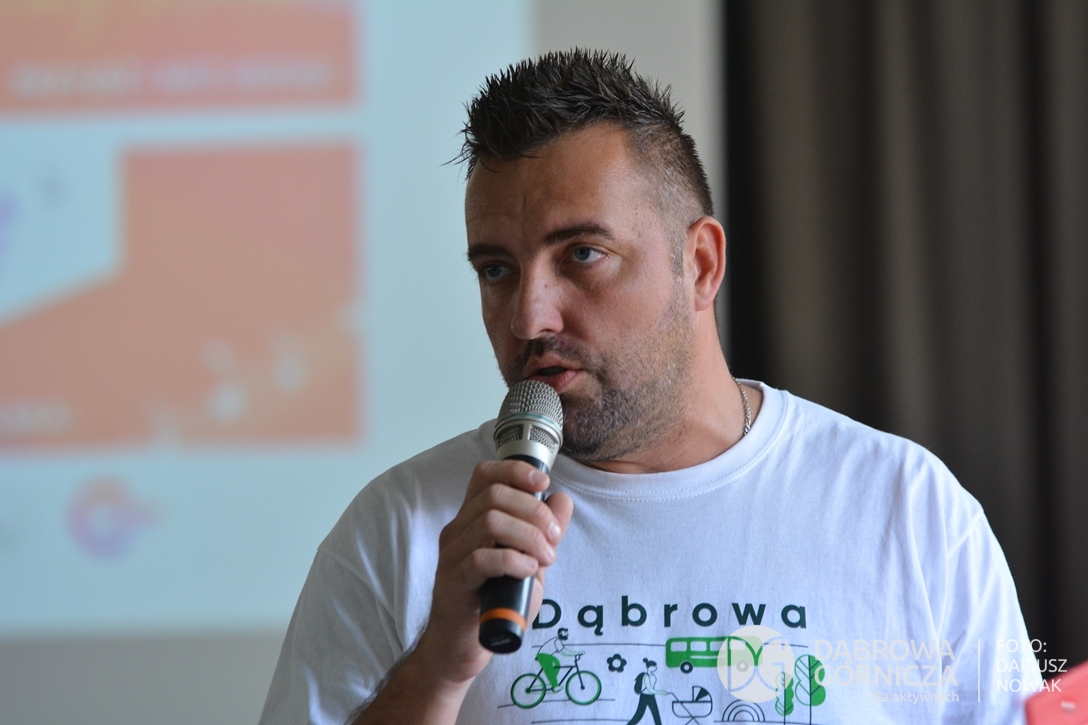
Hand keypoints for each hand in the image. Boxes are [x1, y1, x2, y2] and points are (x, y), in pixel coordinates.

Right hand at [414, 460, 573, 690]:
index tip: (543, 483)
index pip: (485, 474)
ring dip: (528, 536)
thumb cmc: (494, 603)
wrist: (462, 648)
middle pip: (495, 495)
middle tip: (554, 538)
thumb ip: (543, 531)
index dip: (515, 470)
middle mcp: (458, 531)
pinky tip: (528, 571)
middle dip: (534, 511)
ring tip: (545, 558)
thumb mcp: (528, 561)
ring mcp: (452, 556)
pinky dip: (512, 560)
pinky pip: (481, 559)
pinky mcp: (454, 582)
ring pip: (490, 522)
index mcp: (472, 520)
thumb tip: (562, 499)